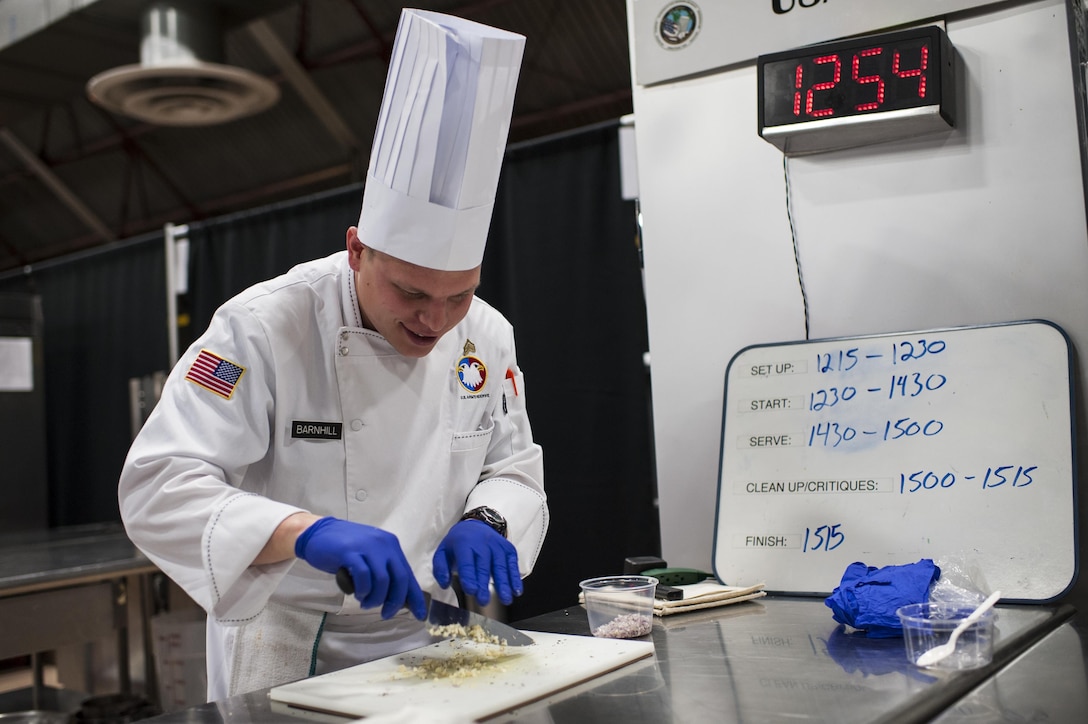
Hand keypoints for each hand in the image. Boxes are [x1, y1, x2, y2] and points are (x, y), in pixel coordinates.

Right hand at [295, 517, 426, 619]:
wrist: (317, 532)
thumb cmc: (345, 548)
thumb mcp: (370, 555)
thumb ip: (384, 570)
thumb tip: (399, 596)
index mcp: (391, 545)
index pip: (408, 574)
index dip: (415, 596)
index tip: (420, 614)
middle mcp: (383, 544)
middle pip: (399, 579)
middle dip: (395, 601)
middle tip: (386, 613)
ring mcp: (367, 547)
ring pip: (382, 581)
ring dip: (375, 598)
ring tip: (365, 602)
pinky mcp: (350, 552)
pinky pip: (364, 576)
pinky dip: (363, 590)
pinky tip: (357, 593)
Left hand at [432, 519, 521, 606]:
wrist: (477, 525)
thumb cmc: (459, 543)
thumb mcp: (443, 551)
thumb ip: (440, 568)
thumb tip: (444, 584)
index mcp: (463, 543)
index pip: (466, 562)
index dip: (469, 577)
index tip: (471, 591)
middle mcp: (482, 543)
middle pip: (484, 566)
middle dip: (484, 584)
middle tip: (483, 600)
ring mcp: (497, 545)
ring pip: (500, 566)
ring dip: (503, 583)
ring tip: (505, 599)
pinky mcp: (508, 548)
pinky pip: (512, 563)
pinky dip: (515, 577)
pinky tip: (516, 590)